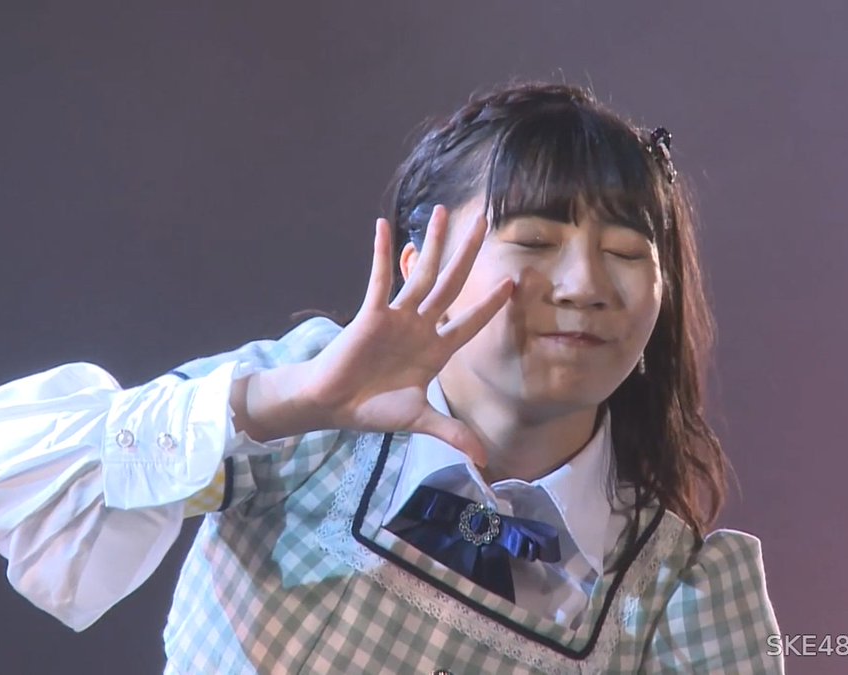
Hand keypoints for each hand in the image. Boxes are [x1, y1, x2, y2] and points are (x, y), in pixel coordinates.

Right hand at [290, 205, 509, 465]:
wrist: (333, 405)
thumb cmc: (373, 409)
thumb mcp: (420, 421)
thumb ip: (452, 434)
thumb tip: (484, 462)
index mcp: (436, 350)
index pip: (472, 322)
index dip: (492, 304)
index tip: (513, 282)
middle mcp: (421, 326)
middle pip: (452, 284)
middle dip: (470, 254)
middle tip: (486, 221)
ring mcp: (398, 317)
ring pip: (421, 274)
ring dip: (433, 243)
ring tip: (443, 212)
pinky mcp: (371, 314)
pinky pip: (380, 279)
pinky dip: (384, 254)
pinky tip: (385, 227)